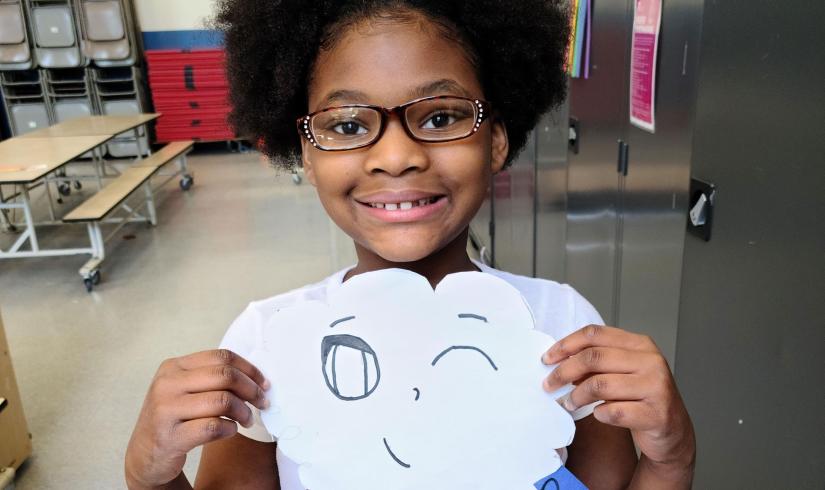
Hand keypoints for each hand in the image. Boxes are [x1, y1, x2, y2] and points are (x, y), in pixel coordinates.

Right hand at [125, 349, 269, 488]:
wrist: (145, 454)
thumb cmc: (174, 418)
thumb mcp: (184, 389)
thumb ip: (212, 377)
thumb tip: (255, 378)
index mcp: (173, 367)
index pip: (221, 357)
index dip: (249, 369)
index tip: (264, 383)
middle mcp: (167, 384)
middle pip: (225, 375)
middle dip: (251, 390)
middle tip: (262, 402)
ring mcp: (165, 410)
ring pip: (222, 401)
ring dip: (243, 412)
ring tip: (246, 420)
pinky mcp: (170, 437)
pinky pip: (213, 427)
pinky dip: (230, 429)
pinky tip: (230, 430)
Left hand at [542, 325, 694, 478]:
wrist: (672, 431)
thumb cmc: (640, 398)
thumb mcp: (621, 371)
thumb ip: (596, 362)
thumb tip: (559, 360)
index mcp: (640, 344)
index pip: (595, 334)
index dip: (566, 344)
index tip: (547, 359)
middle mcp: (651, 361)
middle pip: (593, 357)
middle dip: (564, 371)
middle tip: (548, 384)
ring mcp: (656, 387)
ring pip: (600, 384)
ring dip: (576, 396)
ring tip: (569, 403)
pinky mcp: (656, 414)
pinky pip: (613, 411)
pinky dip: (599, 414)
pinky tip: (598, 414)